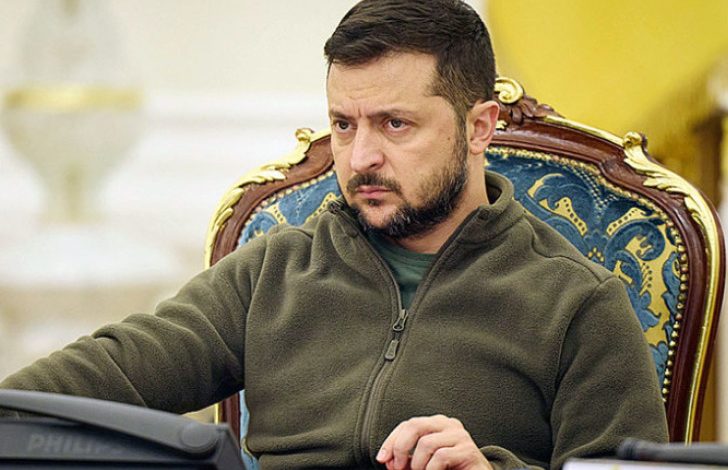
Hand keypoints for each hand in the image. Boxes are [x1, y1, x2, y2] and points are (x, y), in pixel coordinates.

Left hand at [376, 414, 492, 469]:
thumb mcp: (422, 463)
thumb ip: (405, 459)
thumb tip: (386, 459)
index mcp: (436, 424)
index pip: (407, 425)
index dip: (391, 441)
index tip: (381, 459)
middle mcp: (448, 424)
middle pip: (415, 425)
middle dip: (400, 448)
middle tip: (397, 468)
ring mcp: (460, 435)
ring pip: (426, 443)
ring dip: (418, 465)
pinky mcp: (469, 450)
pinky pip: (441, 457)